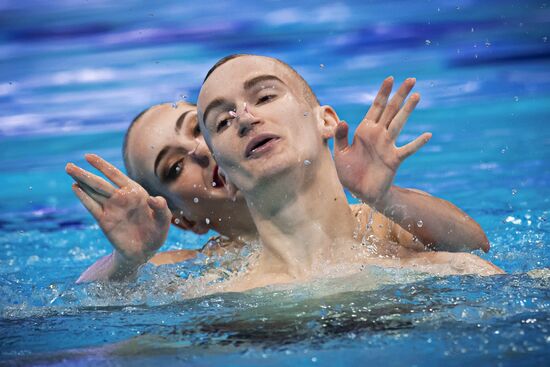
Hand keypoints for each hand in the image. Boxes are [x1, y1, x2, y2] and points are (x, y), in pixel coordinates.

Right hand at [66, 154, 171, 264]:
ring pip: (93, 192)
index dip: (102, 165)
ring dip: (81, 181)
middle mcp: (120, 198)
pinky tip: (75, 188)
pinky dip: (84, 197)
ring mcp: (111, 209)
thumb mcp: (163, 220)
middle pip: (100, 182)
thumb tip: (153, 198)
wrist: (145, 251)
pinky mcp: (104, 221)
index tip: (88, 156)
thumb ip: (161, 208)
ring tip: (69, 170)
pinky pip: (92, 206)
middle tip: (69, 165)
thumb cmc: (156, 232)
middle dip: (85, 173)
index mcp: (135, 192)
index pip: (115, 175)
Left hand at [334, 77, 431, 205]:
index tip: (390, 78)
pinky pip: (407, 149)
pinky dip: (417, 143)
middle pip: (391, 110)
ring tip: (417, 96)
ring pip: (399, 123)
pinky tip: (427, 135)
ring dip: (407, 110)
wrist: (359, 191)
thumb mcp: (340, 153)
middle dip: (400, 95)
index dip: (382, 93)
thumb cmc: (349, 171)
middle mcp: (378, 134)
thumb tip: (343, 121)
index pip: (375, 107)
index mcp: (365, 130)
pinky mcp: (394, 159)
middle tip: (412, 79)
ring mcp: (387, 145)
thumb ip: (340, 137)